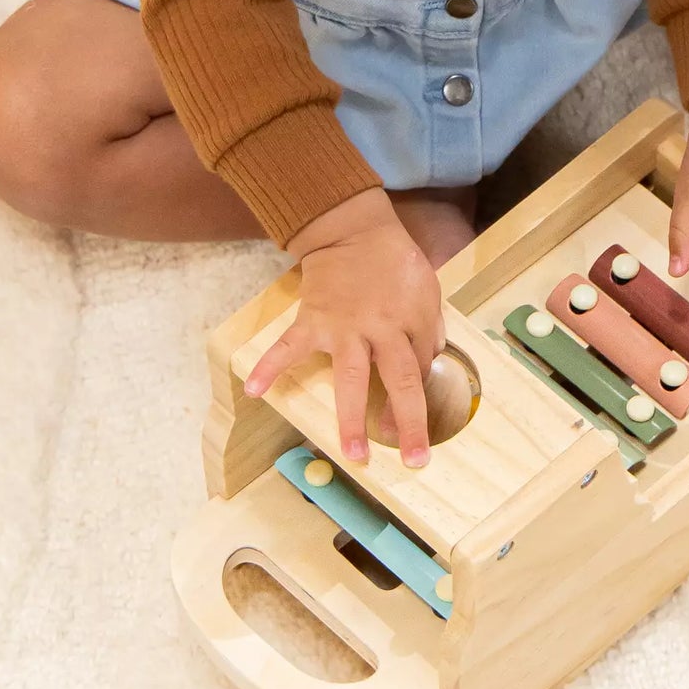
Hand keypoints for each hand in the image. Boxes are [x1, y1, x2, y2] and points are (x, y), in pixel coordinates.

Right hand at [243, 188, 444, 466]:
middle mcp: (380, 328)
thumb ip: (430, 326)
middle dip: (406, 421)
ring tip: (352, 454)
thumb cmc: (394, 262)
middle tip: (412, 458)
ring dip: (352, 418)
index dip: (421, 396)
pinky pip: (288, 347)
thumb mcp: (426, 287)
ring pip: (350, 378)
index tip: (417, 430)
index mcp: (411, 320)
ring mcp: (344, 327)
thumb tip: (434, 359)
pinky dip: (269, 367)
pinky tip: (254, 390)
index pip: (422, 366)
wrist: (352, 230)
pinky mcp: (312, 321)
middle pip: (399, 379)